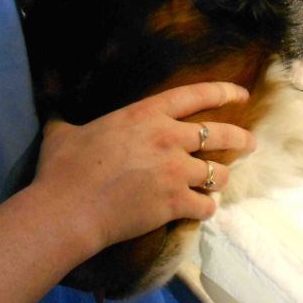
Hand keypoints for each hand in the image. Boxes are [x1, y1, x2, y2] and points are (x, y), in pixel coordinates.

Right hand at [32, 81, 255, 253]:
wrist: (68, 209)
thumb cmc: (63, 168)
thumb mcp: (64, 133)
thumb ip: (68, 120)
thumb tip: (51, 111)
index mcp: (146, 114)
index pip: (196, 94)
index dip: (224, 92)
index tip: (242, 94)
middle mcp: (169, 138)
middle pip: (220, 134)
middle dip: (241, 138)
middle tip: (251, 143)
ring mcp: (176, 171)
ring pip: (218, 173)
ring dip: (221, 179)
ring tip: (219, 183)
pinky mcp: (176, 202)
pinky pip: (206, 206)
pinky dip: (206, 209)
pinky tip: (202, 210)